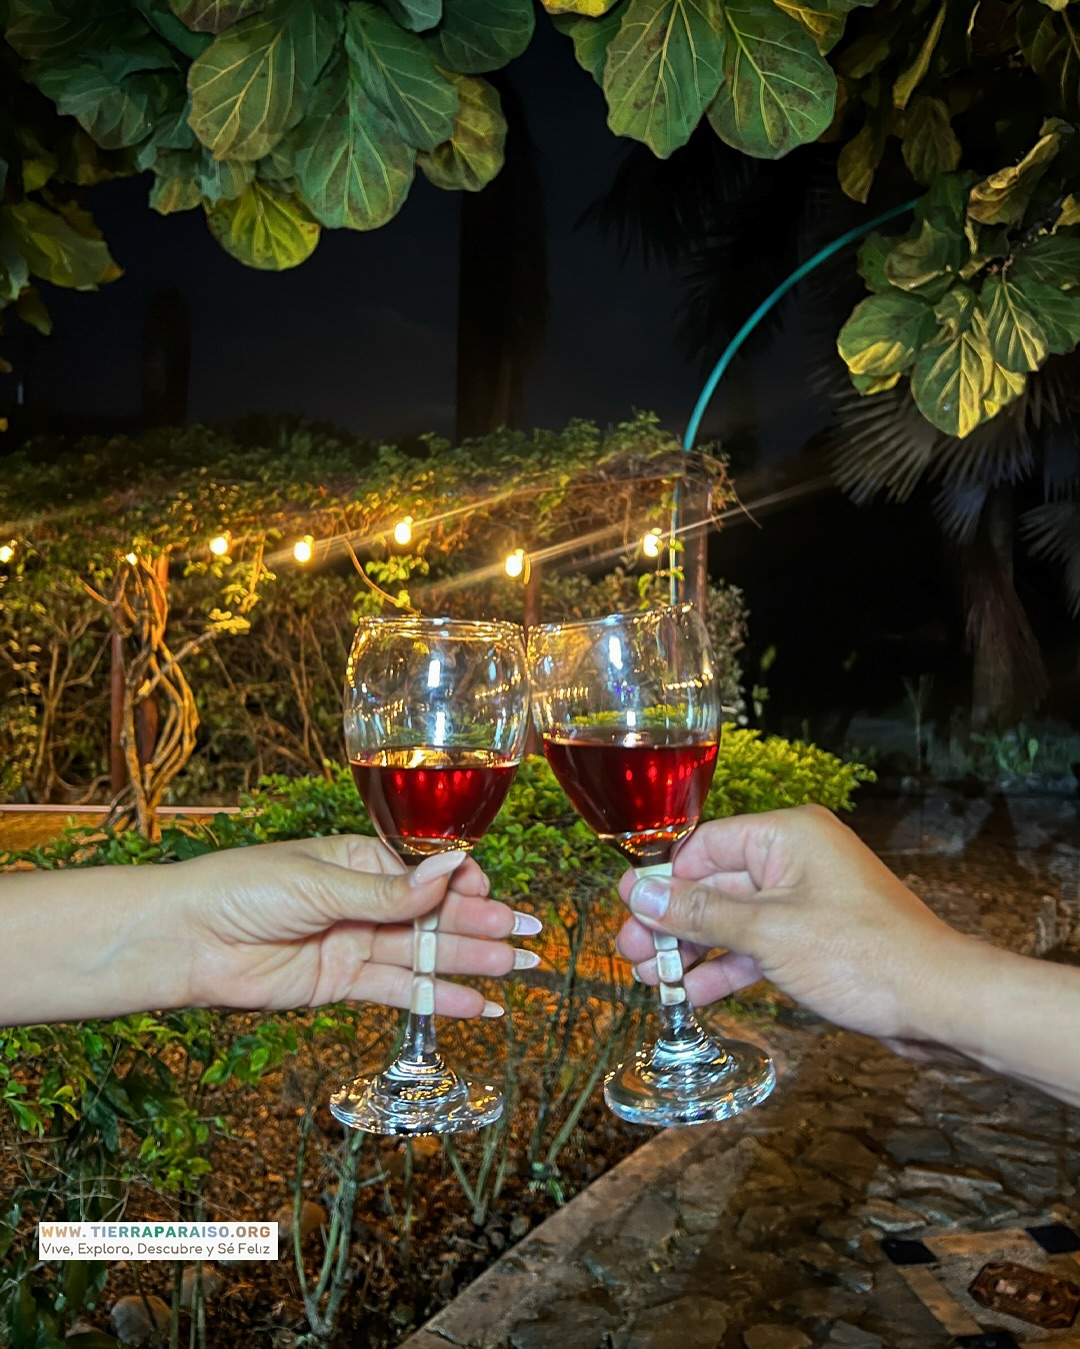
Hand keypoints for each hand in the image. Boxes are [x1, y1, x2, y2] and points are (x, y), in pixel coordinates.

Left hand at [176, 837, 540, 1017]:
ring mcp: (355, 943)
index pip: (428, 872)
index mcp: (360, 859)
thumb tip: (453, 868)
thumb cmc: (242, 891)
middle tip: (531, 938)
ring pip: (426, 954)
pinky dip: (440, 999)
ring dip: (473, 963)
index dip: (464, 884)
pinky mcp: (341, 983)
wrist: (185, 942)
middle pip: (435, 915)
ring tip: (522, 972)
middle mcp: (363, 901)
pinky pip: (400, 991)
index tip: (490, 894)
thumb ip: (390, 891)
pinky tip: (480, 1005)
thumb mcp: (320, 881)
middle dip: (484, 924)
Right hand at [616, 804, 971, 1043]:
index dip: (662, 878)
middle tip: (630, 952)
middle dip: (671, 921)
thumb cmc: (867, 956)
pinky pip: (756, 946)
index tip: (627, 907)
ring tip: (650, 979)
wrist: (939, 1003)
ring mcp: (806, 901)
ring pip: (732, 920)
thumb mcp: (768, 932)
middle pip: (714, 884)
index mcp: (789, 836)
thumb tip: (642, 893)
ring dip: (692, 950)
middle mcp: (796, 860)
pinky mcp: (814, 939)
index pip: (705, 845)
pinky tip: (691, 993)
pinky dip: (726, 968)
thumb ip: (699, 913)